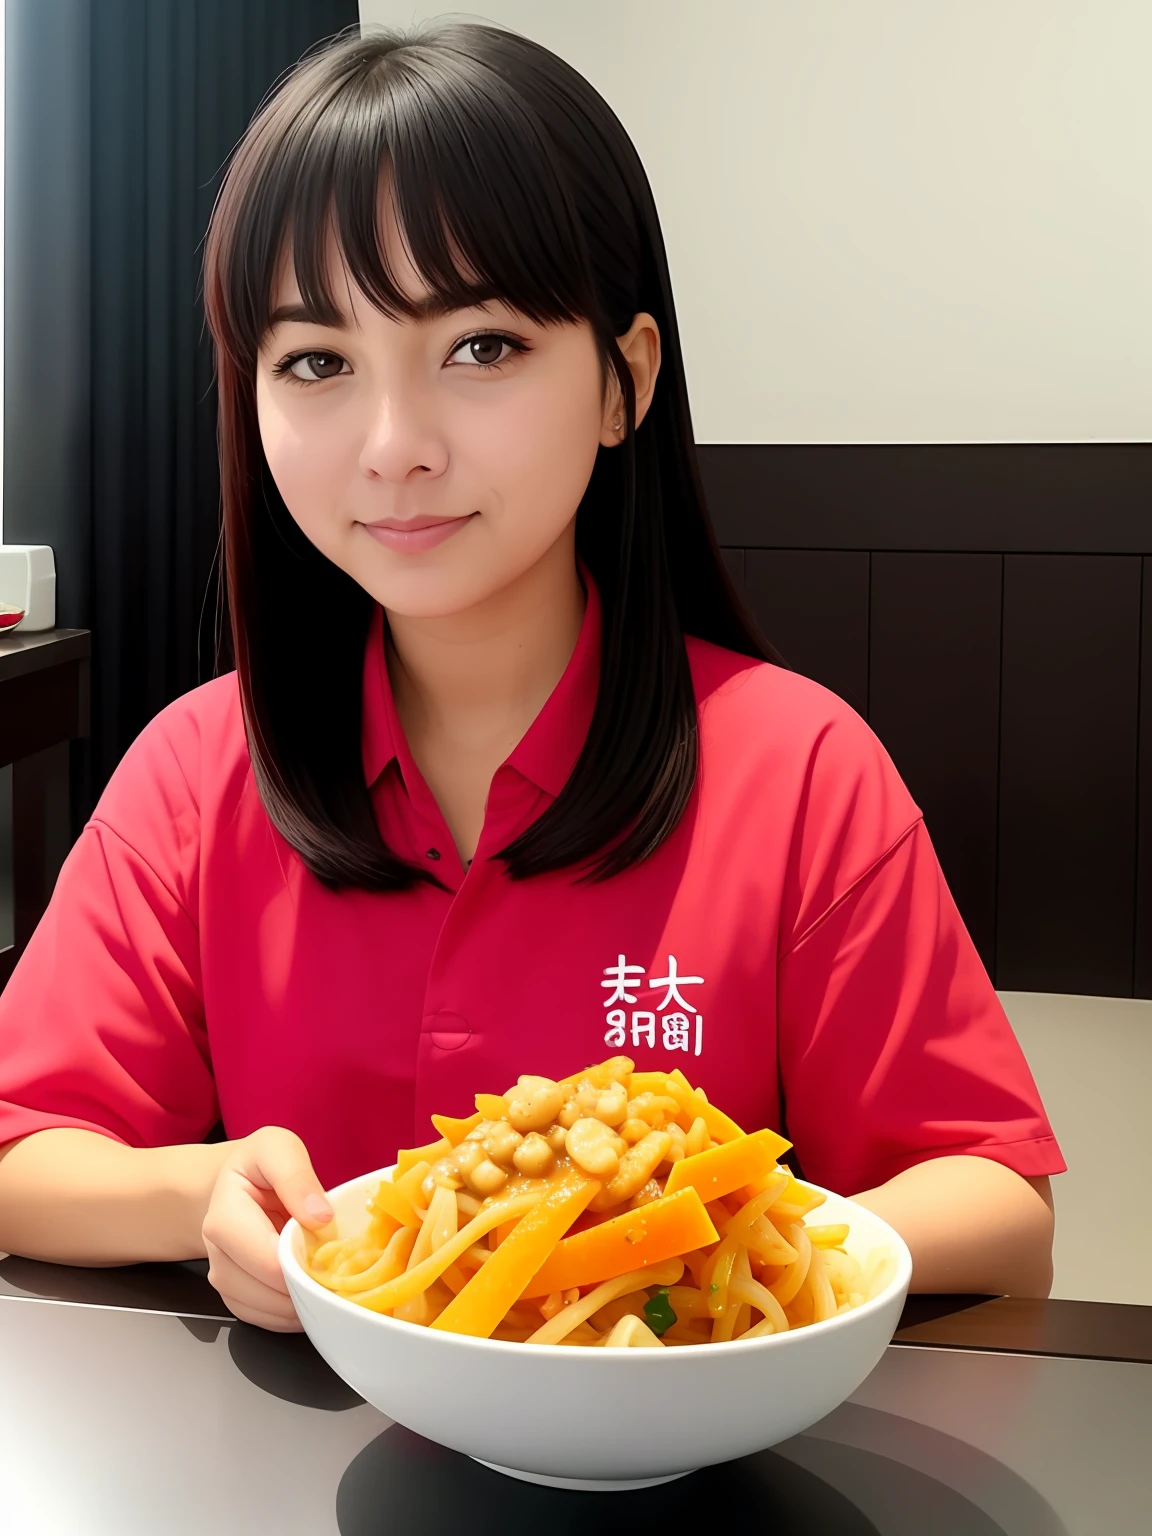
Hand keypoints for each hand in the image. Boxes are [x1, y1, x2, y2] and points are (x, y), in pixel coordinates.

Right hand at [202, 1126, 332, 1330]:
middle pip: (270, 1293)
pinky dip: (296, 1312)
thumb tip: (320, 1216)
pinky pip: (268, 1320)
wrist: (233, 1184)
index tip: (337, 1250)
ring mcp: (225, 1281)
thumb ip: (296, 1176)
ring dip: (306, 1302)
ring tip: (329, 1276)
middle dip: (311, 1285)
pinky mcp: (237, 1297)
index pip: (268, 1262)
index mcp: (224, 1219)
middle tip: (341, 1267)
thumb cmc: (257, 1166)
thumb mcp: (276, 1148)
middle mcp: (218, 1257)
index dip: (307, 1263)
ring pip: (270, 1313)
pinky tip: (313, 1289)